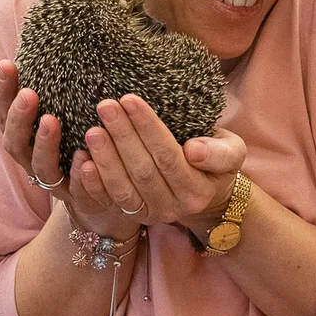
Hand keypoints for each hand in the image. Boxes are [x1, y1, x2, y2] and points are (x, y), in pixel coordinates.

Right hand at [0, 60, 139, 237]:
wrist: (106, 198)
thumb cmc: (82, 146)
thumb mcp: (69, 114)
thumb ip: (61, 88)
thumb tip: (58, 39)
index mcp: (27, 139)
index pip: (5, 113)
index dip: (3, 91)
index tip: (7, 64)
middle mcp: (34, 161)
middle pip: (14, 142)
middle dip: (18, 117)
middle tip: (29, 94)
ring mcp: (56, 183)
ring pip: (41, 168)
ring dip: (43, 144)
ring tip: (51, 120)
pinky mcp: (81, 199)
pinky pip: (77, 190)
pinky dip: (78, 174)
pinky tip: (84, 158)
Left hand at [78, 93, 245, 228]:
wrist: (207, 194)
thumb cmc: (216, 161)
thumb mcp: (232, 152)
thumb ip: (220, 153)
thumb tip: (194, 150)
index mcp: (196, 190)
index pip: (168, 156)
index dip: (147, 128)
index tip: (130, 100)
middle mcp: (172, 207)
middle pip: (142, 170)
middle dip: (122, 136)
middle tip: (105, 106)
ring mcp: (150, 214)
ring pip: (123, 188)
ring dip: (105, 158)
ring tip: (92, 130)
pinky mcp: (132, 215)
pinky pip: (109, 201)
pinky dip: (94, 184)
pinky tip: (83, 161)